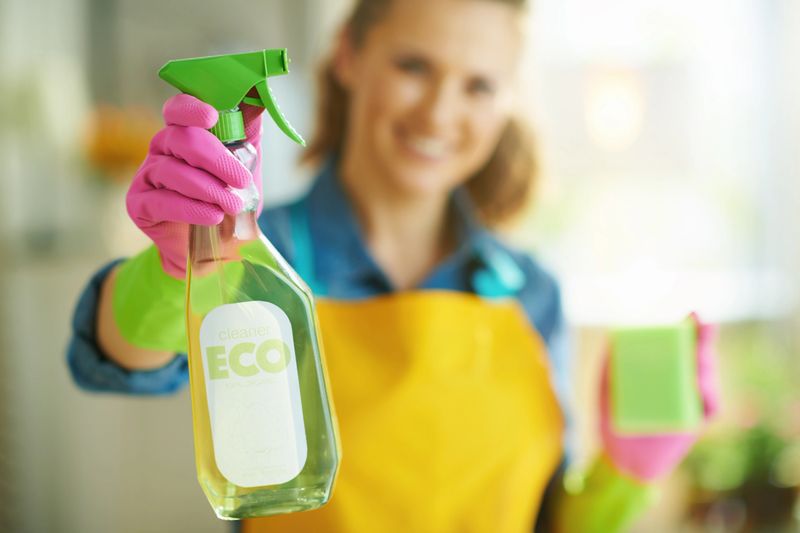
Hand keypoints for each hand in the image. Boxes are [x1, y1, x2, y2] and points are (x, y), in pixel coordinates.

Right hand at [126, 94, 263, 277]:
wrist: (216, 248)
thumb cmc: (227, 200)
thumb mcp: (246, 166)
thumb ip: (248, 133)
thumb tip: (260, 98)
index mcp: (184, 134)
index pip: (178, 110)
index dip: (192, 109)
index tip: (213, 117)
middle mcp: (161, 150)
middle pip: (181, 139)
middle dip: (215, 159)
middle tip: (240, 181)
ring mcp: (146, 176)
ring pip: (173, 171)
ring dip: (208, 189)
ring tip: (231, 206)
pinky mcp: (138, 205)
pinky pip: (162, 202)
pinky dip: (191, 209)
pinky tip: (212, 217)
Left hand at [600, 312, 719, 480]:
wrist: (619, 455)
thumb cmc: (612, 417)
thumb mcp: (605, 387)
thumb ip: (609, 364)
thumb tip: (613, 337)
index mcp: (661, 368)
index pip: (680, 344)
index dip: (691, 328)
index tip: (694, 315)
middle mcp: (680, 380)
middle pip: (699, 357)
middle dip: (703, 342)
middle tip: (703, 328)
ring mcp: (690, 399)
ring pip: (708, 378)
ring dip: (706, 367)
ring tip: (698, 359)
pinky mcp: (696, 420)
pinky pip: (711, 407)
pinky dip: (710, 398)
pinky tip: (702, 389)